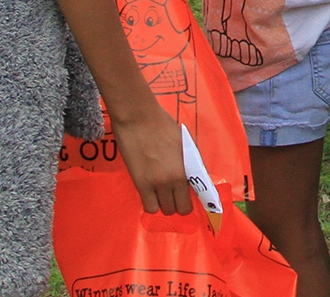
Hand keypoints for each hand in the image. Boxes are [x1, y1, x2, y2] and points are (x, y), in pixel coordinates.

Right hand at [109, 102, 193, 216]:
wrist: (139, 118)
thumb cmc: (162, 125)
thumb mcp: (183, 144)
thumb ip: (186, 164)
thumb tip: (190, 179)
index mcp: (185, 169)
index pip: (191, 200)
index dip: (189, 201)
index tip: (185, 197)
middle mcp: (172, 180)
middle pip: (178, 209)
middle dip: (177, 204)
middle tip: (173, 194)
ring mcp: (155, 184)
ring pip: (162, 210)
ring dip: (163, 204)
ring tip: (160, 193)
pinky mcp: (140, 183)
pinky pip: (148, 206)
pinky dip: (150, 203)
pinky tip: (150, 193)